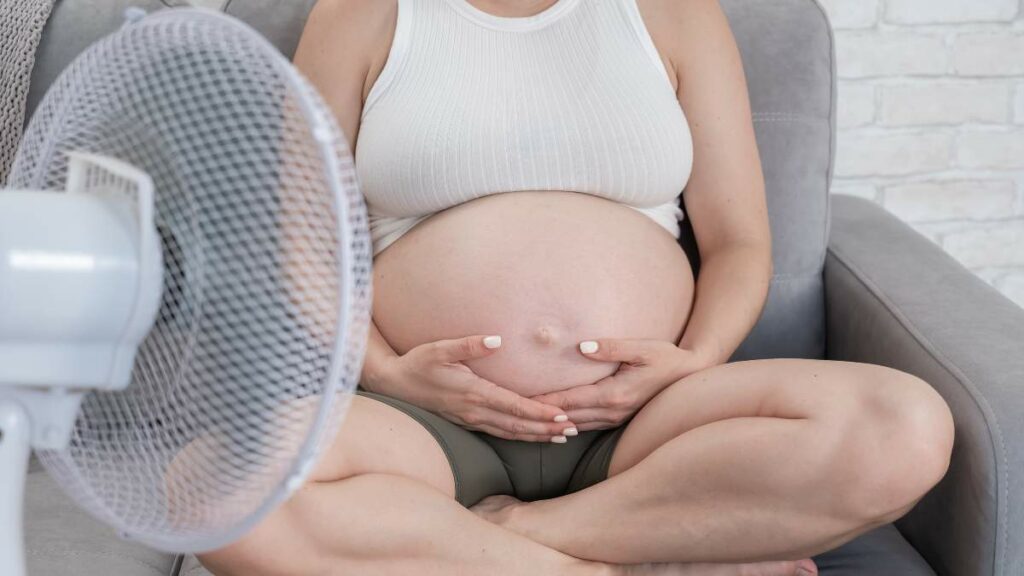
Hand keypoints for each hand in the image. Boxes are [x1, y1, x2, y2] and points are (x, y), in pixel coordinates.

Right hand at [375, 335, 577, 441]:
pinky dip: (519, 436)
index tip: (562, 415)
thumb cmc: (417, 363)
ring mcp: (470, 419)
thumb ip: (469, 344)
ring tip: (561, 437)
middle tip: (574, 429)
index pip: (514, 407)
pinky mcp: (467, 422)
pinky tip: (532, 436)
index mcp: (473, 392)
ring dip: (536, 436)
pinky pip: (499, 433)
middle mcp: (474, 411)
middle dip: (546, 428)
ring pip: (510, 433)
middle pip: (518, 425)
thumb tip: (498, 340)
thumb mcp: (439, 348)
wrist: (393, 384)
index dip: (540, 413)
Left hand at [529, 339, 715, 431]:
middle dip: (539, 414)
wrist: (691, 378)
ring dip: (549, 423)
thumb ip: (611, 347)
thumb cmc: (666, 358)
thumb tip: (583, 346)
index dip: (542, 400)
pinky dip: (565, 425)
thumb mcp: (642, 348)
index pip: (569, 400)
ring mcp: (614, 419)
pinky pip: (584, 426)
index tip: (518, 397)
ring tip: (523, 419)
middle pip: (566, 417)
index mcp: (614, 395)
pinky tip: (550, 422)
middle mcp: (612, 412)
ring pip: (573, 426)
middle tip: (510, 410)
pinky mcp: (616, 419)